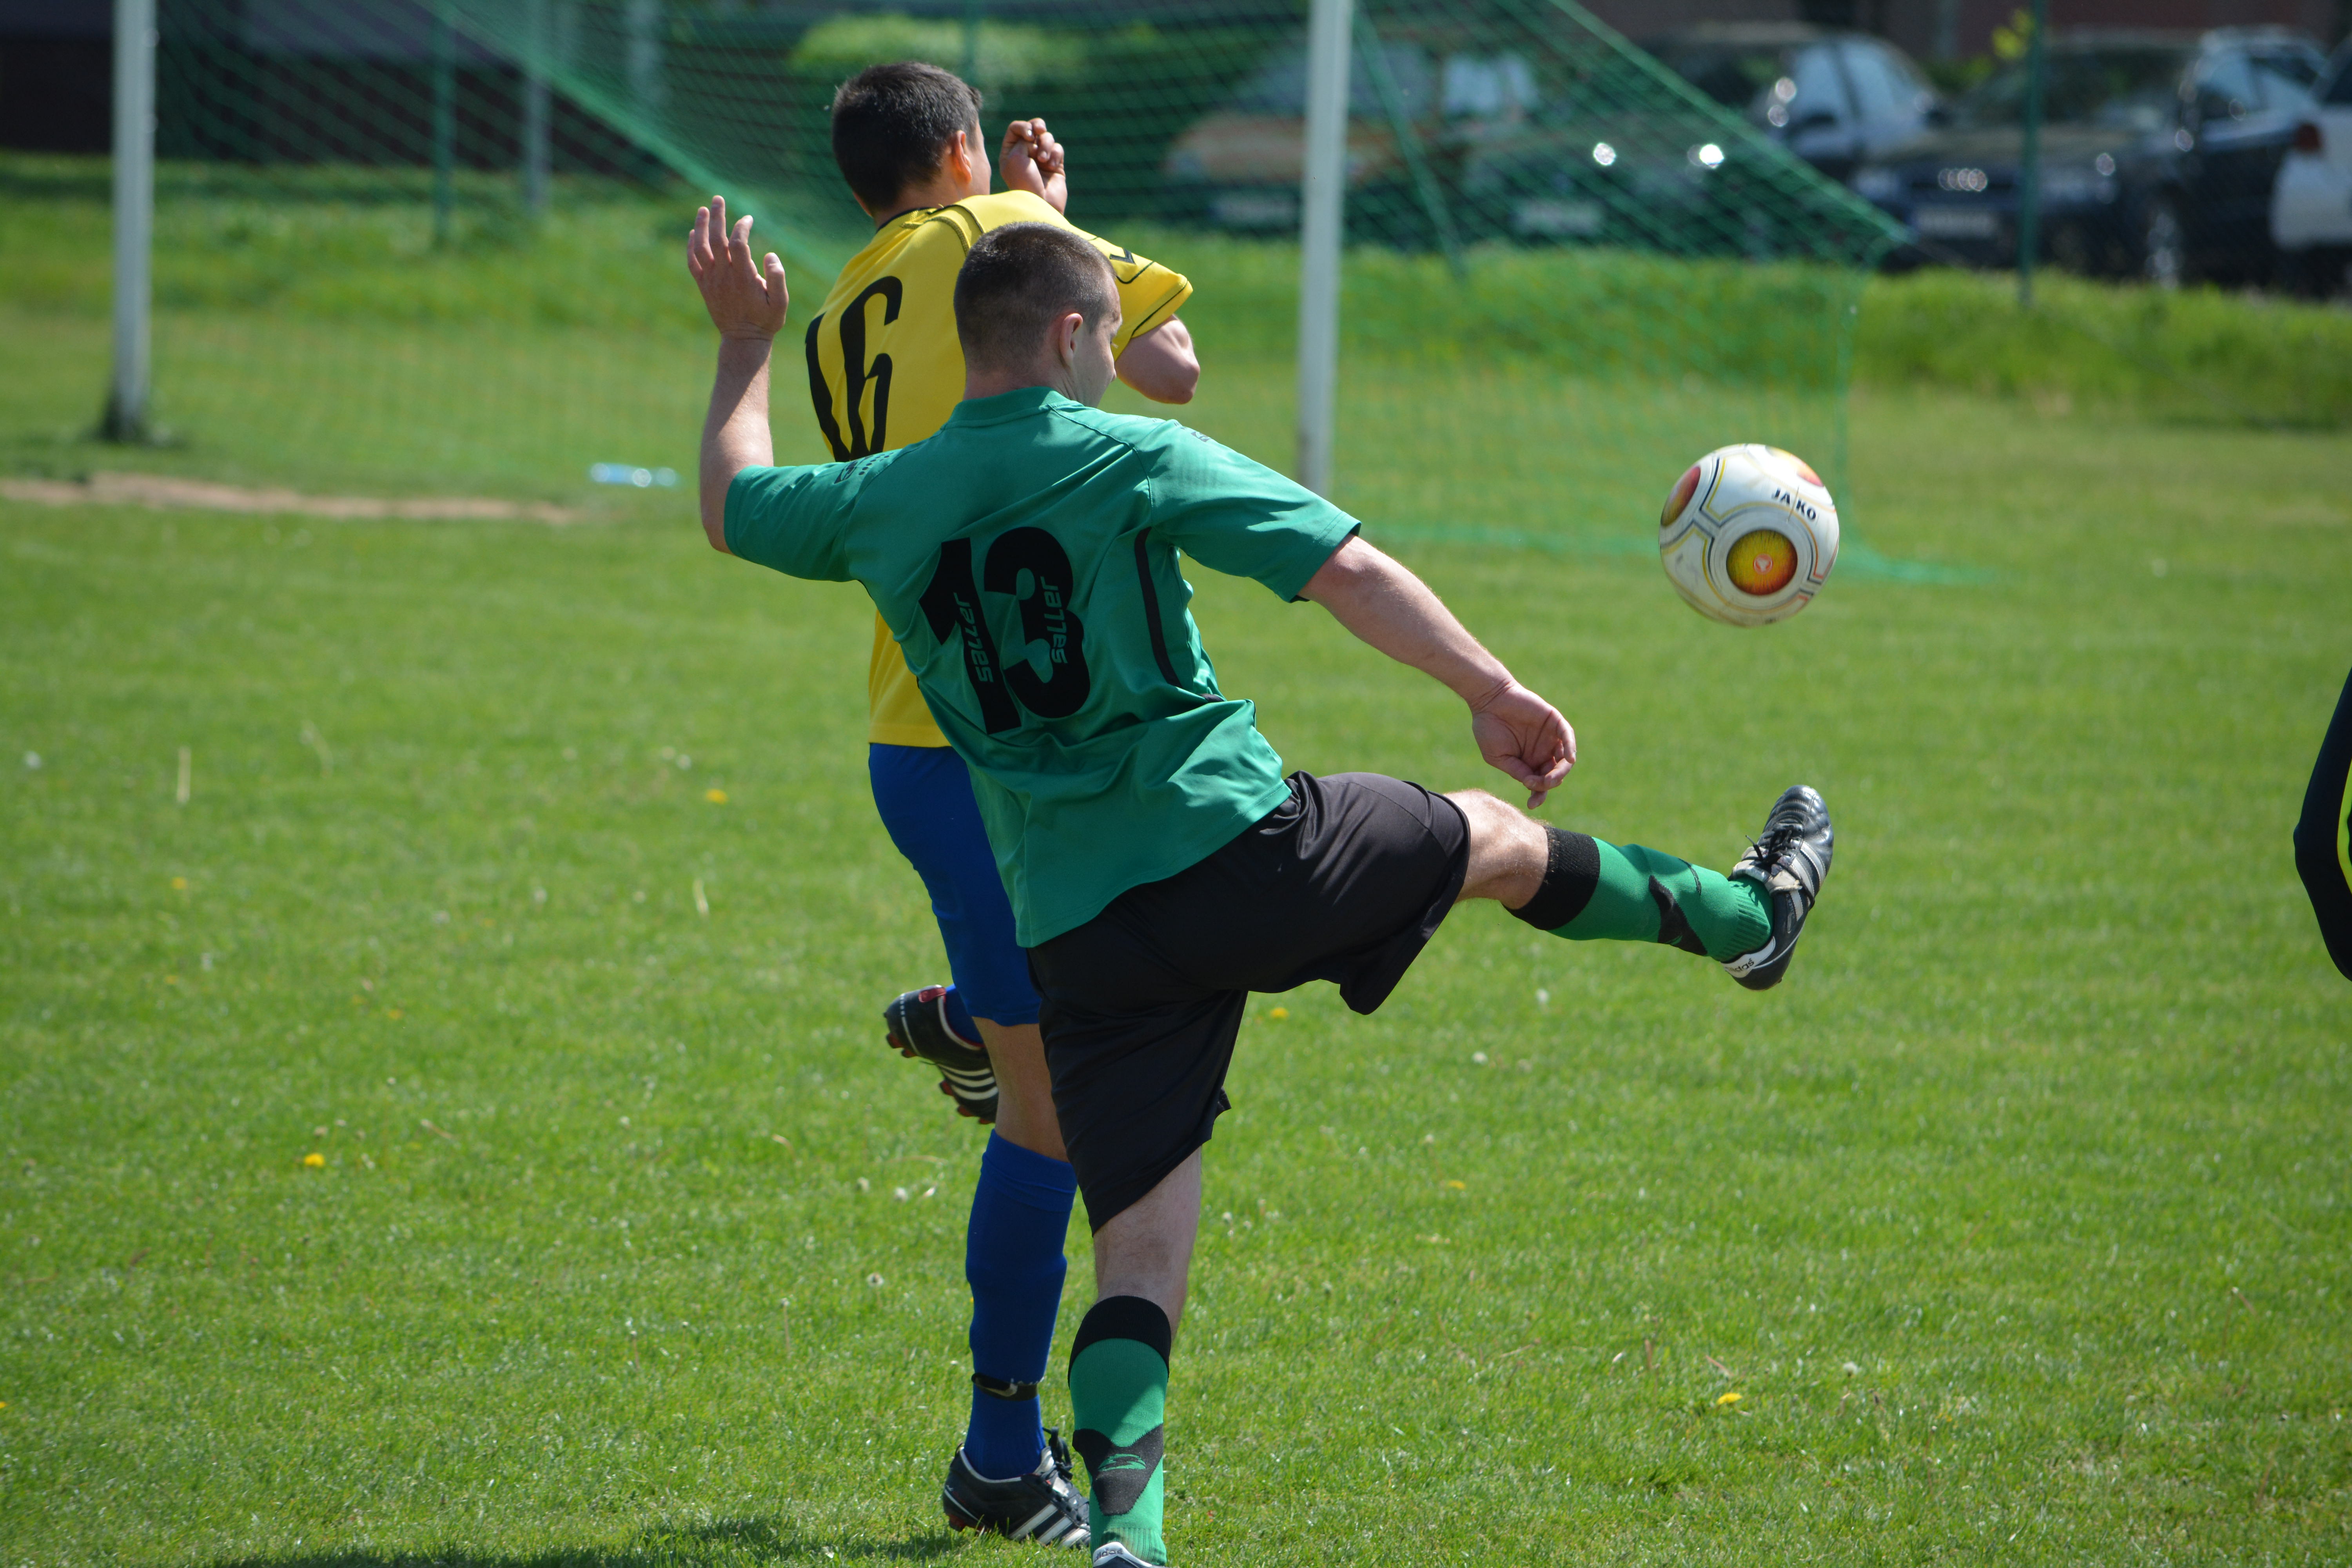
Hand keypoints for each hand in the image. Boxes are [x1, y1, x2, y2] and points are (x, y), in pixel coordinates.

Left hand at [686, 195, 787, 340]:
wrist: (743, 340)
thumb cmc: (766, 321)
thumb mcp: (781, 303)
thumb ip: (778, 278)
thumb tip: (769, 254)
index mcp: (743, 277)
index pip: (738, 243)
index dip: (742, 227)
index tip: (749, 219)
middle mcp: (724, 276)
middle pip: (716, 239)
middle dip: (717, 216)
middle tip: (718, 198)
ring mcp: (711, 281)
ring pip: (701, 248)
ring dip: (700, 226)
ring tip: (703, 209)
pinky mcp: (704, 286)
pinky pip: (692, 262)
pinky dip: (690, 246)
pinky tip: (693, 233)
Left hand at [999, 118, 1067, 212]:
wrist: (1040, 204)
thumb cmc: (1023, 182)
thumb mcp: (1015, 156)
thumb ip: (1024, 138)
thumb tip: (1038, 137)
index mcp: (1010, 153)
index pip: (1015, 129)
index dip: (1023, 127)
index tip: (1029, 137)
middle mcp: (1025, 155)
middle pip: (1033, 128)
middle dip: (1037, 126)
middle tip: (1040, 131)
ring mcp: (1041, 160)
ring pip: (1047, 137)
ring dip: (1046, 145)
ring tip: (1044, 160)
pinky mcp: (1055, 166)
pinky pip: (1058, 149)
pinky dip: (1055, 155)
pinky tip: (1051, 167)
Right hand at [1468, 680, 1575, 808]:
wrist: (1487, 700)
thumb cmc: (1488, 728)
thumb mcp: (1498, 757)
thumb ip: (1516, 770)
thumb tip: (1531, 784)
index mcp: (1528, 763)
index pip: (1540, 783)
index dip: (1538, 795)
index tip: (1531, 804)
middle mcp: (1542, 752)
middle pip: (1555, 774)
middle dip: (1549, 784)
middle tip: (1539, 785)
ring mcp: (1549, 737)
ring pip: (1565, 759)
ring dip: (1561, 771)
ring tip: (1552, 778)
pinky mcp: (1554, 721)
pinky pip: (1567, 736)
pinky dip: (1570, 748)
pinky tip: (1568, 759)